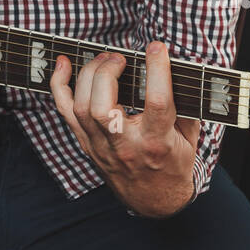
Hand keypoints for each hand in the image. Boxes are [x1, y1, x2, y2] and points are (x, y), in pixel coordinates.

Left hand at [50, 41, 200, 217]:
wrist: (154, 202)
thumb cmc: (174, 164)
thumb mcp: (190, 137)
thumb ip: (187, 103)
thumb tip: (185, 68)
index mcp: (157, 142)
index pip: (156, 103)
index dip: (157, 71)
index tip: (157, 48)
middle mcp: (125, 145)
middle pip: (103, 106)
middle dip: (108, 72)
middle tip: (120, 56)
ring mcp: (101, 146)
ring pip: (81, 108)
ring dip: (88, 75)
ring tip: (104, 59)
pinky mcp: (87, 144)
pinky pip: (65, 112)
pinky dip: (59, 85)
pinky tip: (63, 65)